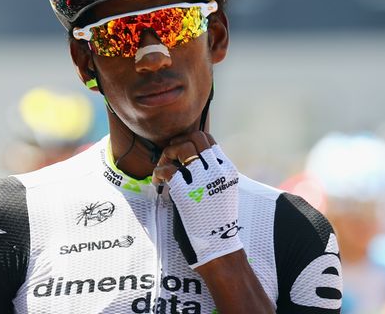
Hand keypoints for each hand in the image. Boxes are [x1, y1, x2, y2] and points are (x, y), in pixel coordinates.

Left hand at [153, 132, 242, 267]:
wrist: (219, 248)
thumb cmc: (217, 223)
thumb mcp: (222, 192)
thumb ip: (211, 176)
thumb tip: (191, 163)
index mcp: (227, 170)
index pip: (208, 140)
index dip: (190, 141)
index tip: (180, 152)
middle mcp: (217, 171)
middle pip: (196, 137)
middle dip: (178, 143)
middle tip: (169, 157)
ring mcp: (202, 181)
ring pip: (183, 147)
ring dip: (168, 154)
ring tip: (163, 168)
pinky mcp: (186, 193)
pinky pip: (168, 170)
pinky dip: (158, 172)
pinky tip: (157, 181)